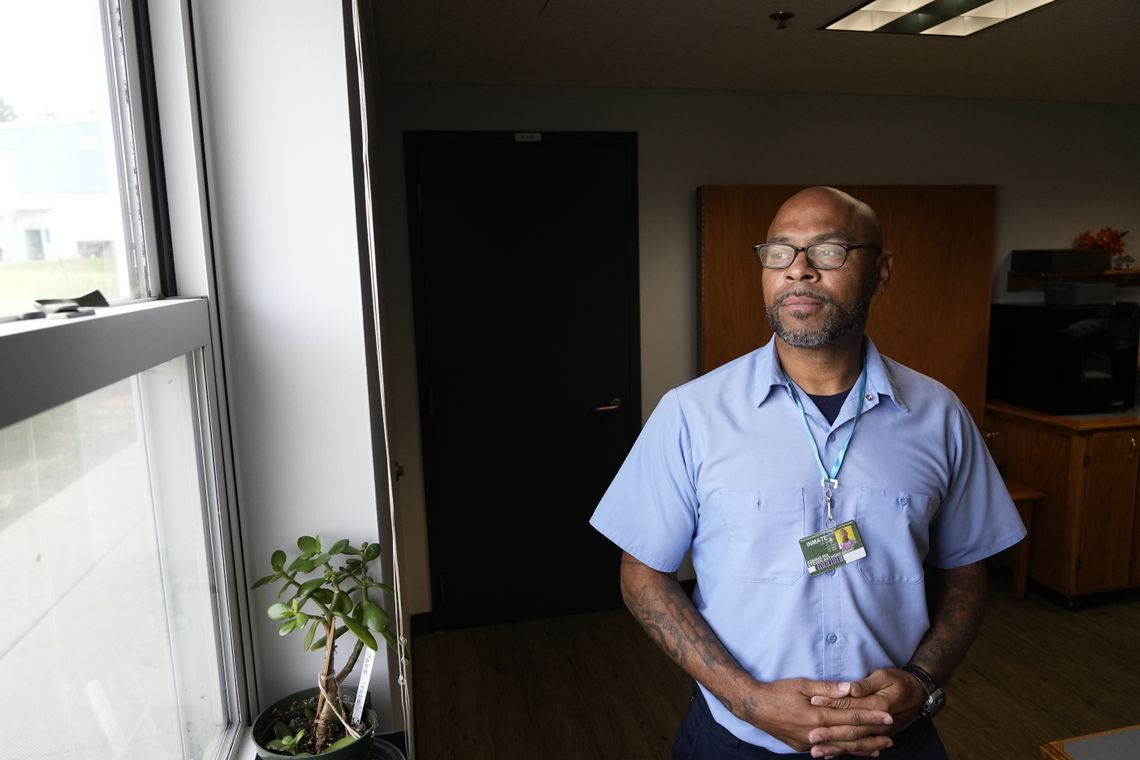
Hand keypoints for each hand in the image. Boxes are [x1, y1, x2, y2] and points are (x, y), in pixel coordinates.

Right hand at [741, 677, 893, 756]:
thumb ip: (827, 689)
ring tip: (879, 748)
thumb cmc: (777, 692)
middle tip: (891, 737)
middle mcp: (815, 733)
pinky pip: (829, 750)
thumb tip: (850, 689)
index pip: (850, 717)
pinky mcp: (804, 747)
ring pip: (841, 747)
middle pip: (849, 736)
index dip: (870, 716)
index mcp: (817, 716)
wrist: (755, 707)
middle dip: (871, 736)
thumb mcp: (802, 685)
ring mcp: (810, 743)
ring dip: (862, 747)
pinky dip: (844, 750)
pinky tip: (854, 750)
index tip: (888, 716)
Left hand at [806, 668, 925, 757]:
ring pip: (854, 742)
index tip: (813, 702)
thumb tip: (850, 688)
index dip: (831, 703)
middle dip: (830, 734)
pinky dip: (846, 751)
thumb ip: (866, 685)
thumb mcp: (884, 676)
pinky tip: (832, 756)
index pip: (850, 705)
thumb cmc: (900, 681)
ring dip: (835, 748)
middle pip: (850, 729)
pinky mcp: (878, 735)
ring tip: (817, 752)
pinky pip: (860, 746)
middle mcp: (878, 722)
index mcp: (878, 705)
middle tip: (811, 737)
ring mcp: (879, 732)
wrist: (920, 695)